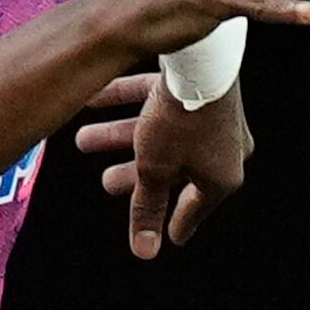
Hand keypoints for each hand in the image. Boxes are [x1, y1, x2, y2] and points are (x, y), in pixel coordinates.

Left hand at [74, 73, 249, 261]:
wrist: (201, 57)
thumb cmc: (182, 119)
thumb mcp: (156, 171)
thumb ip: (146, 208)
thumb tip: (145, 252)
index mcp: (222, 177)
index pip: (193, 210)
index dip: (175, 224)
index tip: (168, 237)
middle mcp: (225, 148)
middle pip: (173, 170)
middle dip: (133, 176)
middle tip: (105, 182)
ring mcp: (215, 116)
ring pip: (161, 134)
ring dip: (119, 137)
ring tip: (84, 139)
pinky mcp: (200, 87)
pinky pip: (158, 102)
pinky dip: (126, 103)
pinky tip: (92, 100)